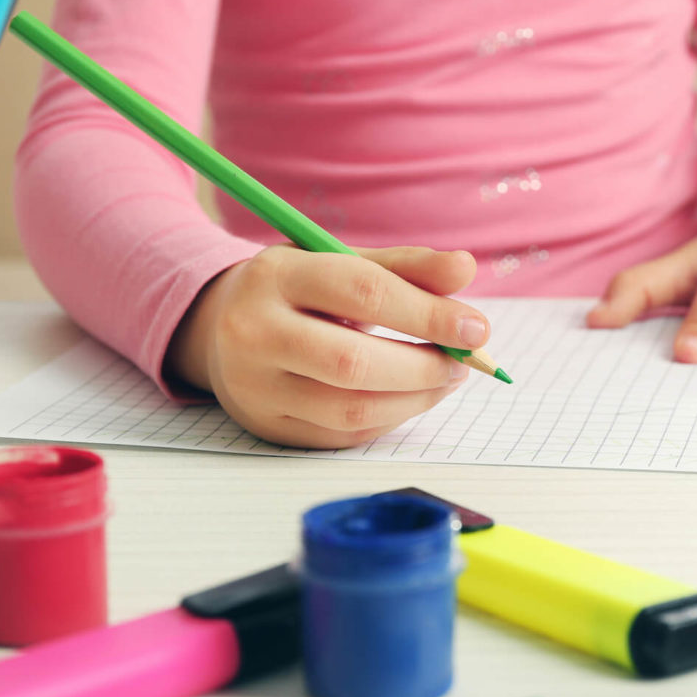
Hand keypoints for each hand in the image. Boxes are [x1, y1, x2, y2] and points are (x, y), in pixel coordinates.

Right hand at [166, 245, 486, 448]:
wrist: (220, 329)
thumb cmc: (298, 291)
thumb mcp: (342, 262)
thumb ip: (405, 266)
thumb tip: (466, 269)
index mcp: (276, 275)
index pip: (362, 292)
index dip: (428, 313)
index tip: (476, 328)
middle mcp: (254, 332)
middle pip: (353, 361)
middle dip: (424, 365)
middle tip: (464, 361)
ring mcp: (256, 387)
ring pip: (350, 408)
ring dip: (415, 398)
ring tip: (446, 377)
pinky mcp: (268, 427)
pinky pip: (344, 433)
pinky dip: (391, 417)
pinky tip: (412, 396)